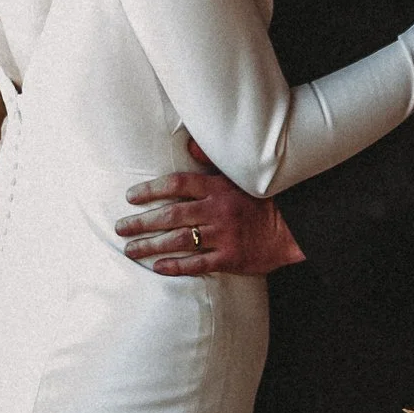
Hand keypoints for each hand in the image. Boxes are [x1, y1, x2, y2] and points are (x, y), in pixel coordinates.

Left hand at [117, 143, 304, 277]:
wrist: (293, 229)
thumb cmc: (263, 200)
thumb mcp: (239, 175)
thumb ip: (212, 160)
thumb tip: (189, 144)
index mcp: (217, 188)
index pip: (176, 185)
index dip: (151, 190)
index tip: (131, 196)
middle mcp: (217, 211)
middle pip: (171, 215)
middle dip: (141, 222)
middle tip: (120, 227)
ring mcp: (223, 235)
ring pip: (179, 240)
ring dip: (151, 245)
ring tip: (130, 249)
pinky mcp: (230, 258)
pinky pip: (198, 263)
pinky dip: (176, 266)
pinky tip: (158, 267)